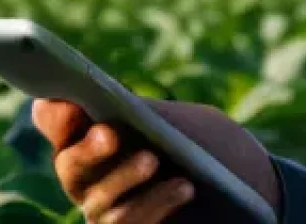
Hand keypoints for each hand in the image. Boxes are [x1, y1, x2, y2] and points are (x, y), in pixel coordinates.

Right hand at [32, 97, 280, 222]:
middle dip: (89, 149)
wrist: (250, 189)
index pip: (60, 126)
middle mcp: (94, 181)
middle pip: (72, 168)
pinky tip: (183, 186)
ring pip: (100, 204)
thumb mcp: (180, 123)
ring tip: (154, 159)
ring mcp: (110, 216)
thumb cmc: (209, 147)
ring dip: (125, 178)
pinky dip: (155, 205)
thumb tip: (100, 95)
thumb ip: (144, 114)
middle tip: (111, 132)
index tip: (63, 102)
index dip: (55, 116)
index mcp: (98, 138)